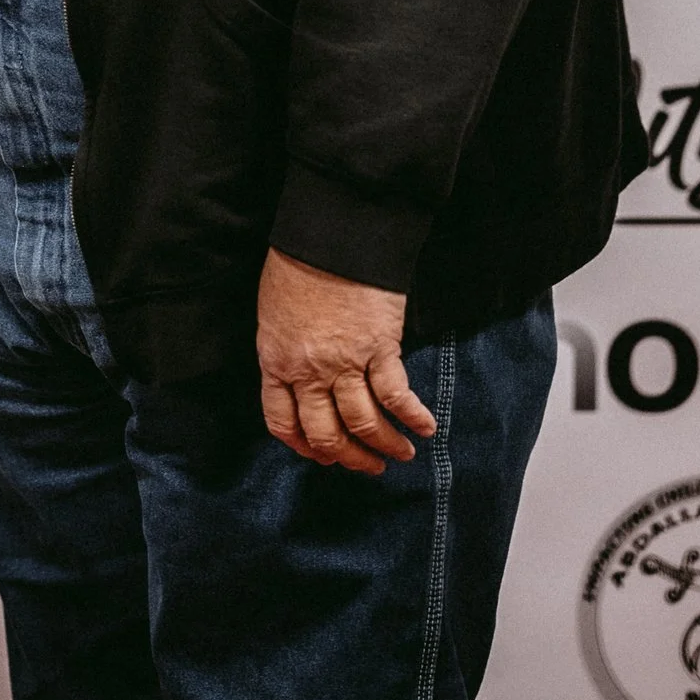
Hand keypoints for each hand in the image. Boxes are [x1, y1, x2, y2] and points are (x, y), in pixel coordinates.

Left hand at [256, 249, 436, 474]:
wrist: (331, 233)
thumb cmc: (298, 264)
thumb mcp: (274, 313)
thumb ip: (286, 351)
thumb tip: (304, 379)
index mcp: (275, 361)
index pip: (282, 422)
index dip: (304, 446)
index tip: (322, 456)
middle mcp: (308, 371)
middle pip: (327, 434)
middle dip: (350, 458)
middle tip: (370, 466)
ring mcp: (344, 363)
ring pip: (364, 424)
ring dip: (386, 445)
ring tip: (403, 453)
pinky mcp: (379, 348)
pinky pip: (396, 396)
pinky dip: (413, 416)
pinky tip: (426, 425)